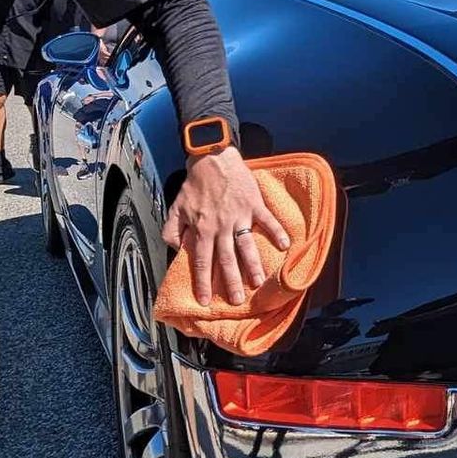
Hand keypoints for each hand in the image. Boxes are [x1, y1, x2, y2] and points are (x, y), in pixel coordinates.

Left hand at [161, 148, 292, 304]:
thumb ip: (172, 229)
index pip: (202, 262)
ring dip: (253, 265)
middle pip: (226, 259)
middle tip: (236, 301)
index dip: (203, 282)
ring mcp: (239, 215)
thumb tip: (174, 249)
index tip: (205, 300)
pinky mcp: (253, 204)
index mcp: (202, 229)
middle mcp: (221, 226)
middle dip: (231, 282)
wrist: (212, 157)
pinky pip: (267, 220)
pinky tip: (284, 245)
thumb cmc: (195, 182)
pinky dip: (276, 232)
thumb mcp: (176, 206)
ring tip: (259, 283)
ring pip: (246, 245)